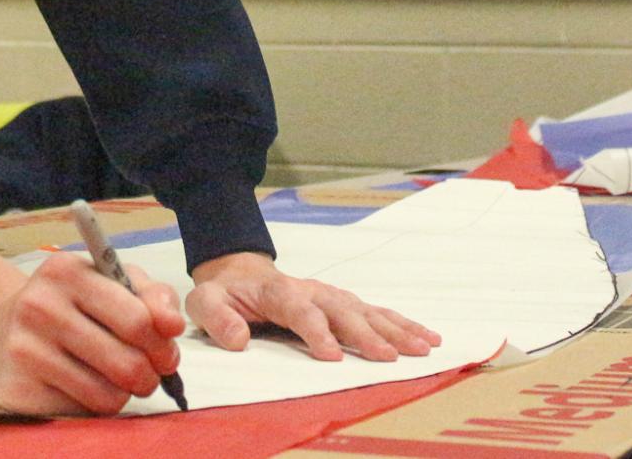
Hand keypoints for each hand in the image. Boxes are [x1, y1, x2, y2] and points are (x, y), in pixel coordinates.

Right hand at [0, 240, 184, 415]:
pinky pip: (82, 411)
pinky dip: (95, 404)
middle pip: (127, 363)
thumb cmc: (66, 301)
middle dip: (150, 376)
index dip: (163, 344)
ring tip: (118, 381)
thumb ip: (149, 295)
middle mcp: (42, 307)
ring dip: (124, 394)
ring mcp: (26, 350)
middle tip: (148, 374)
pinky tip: (85, 385)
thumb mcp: (106, 280)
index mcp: (69, 272)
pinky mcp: (19, 388)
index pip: (137, 319)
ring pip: (108, 395)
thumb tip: (172, 327)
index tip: (166, 353)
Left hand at [186, 250, 439, 361]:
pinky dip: (402, 324)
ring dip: (394, 329)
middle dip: (366, 334)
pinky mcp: (344, 304)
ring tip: (421, 348)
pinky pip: (377, 312)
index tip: (330, 355)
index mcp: (278, 291)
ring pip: (367, 310)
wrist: (240, 273)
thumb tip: (238, 338)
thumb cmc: (225, 294)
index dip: (316, 331)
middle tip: (387, 358)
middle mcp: (311, 290)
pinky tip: (426, 337)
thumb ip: (217, 317)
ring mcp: (330, 296)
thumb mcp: (205, 302)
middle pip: (342, 310)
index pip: (299, 309)